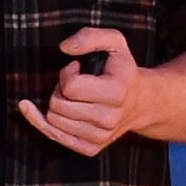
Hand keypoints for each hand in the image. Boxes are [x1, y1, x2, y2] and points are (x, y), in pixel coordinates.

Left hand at [19, 27, 142, 155]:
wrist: (141, 103)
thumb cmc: (122, 70)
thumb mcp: (114, 42)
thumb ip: (90, 36)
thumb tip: (64, 48)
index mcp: (116, 93)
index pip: (70, 87)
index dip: (67, 73)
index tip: (77, 68)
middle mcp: (109, 119)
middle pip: (58, 104)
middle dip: (60, 89)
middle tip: (76, 85)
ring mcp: (100, 137)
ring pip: (53, 120)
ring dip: (58, 104)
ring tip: (76, 98)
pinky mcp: (90, 149)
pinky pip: (52, 135)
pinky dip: (45, 122)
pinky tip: (46, 110)